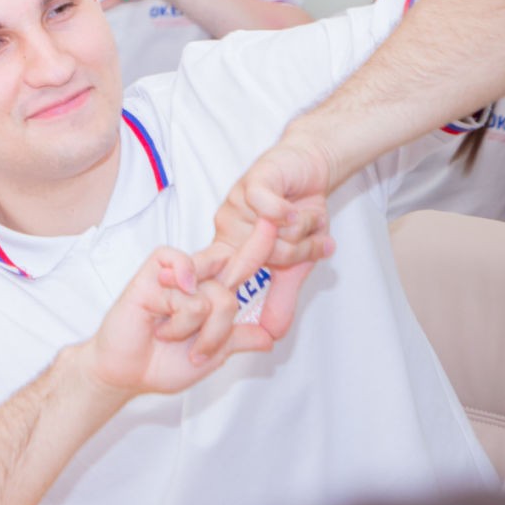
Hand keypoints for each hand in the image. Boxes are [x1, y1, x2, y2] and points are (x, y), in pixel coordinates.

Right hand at [84, 220, 287, 398]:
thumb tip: (269, 337)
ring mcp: (173, 276)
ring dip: (197, 330)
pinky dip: (179, 315)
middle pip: (234, 279)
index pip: (240, 262)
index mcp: (210, 291)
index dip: (259, 243)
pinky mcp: (151, 276)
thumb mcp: (213, 356)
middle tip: (200, 351)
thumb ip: (238, 340)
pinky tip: (160, 324)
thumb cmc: (162, 363)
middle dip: (222, 325)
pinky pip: (185, 287)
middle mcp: (195, 279)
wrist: (127, 375)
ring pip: (214, 294)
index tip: (277, 218)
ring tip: (170, 338)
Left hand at [208, 129, 334, 337]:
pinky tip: (295, 208)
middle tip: (308, 244)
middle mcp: (228, 229)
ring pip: (271, 238)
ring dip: (301, 231)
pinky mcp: (252, 182)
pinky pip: (270, 209)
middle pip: (253, 261)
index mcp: (230, 249)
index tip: (195, 309)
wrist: (309, 167)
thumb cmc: (296, 216)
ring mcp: (237, 205)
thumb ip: (281, 297)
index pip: (212, 277)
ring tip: (303, 219)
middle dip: (288, 255)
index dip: (205, 292)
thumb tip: (272, 337)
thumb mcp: (293, 262)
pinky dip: (289, 212)